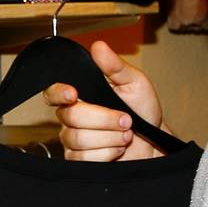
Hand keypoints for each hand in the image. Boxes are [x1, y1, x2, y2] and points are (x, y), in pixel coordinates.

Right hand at [43, 41, 167, 160]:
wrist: (155, 142)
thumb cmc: (143, 110)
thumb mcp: (134, 82)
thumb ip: (115, 66)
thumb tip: (98, 46)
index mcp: (80, 94)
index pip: (53, 92)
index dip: (58, 93)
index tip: (73, 93)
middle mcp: (72, 117)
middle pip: (72, 117)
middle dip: (104, 119)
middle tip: (126, 119)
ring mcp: (73, 140)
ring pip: (78, 138)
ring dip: (109, 137)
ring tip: (126, 134)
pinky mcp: (79, 160)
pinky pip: (83, 158)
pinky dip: (107, 153)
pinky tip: (118, 148)